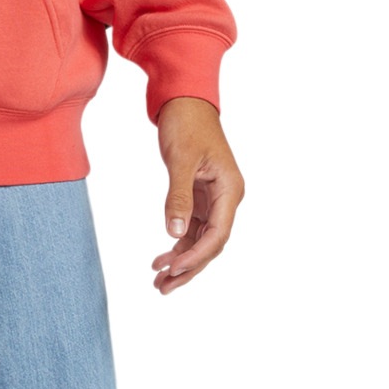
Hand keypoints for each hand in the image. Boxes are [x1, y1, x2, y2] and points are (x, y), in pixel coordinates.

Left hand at [153, 96, 243, 293]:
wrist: (184, 100)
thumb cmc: (185, 124)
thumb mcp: (180, 160)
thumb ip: (178, 196)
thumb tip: (174, 233)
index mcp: (230, 190)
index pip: (217, 234)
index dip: (195, 256)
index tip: (172, 269)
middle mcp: (226, 198)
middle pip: (211, 244)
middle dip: (188, 268)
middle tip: (162, 288)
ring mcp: (214, 199)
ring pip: (201, 240)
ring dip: (181, 261)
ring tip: (158, 282)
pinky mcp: (200, 196)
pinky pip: (192, 228)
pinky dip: (177, 245)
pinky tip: (161, 259)